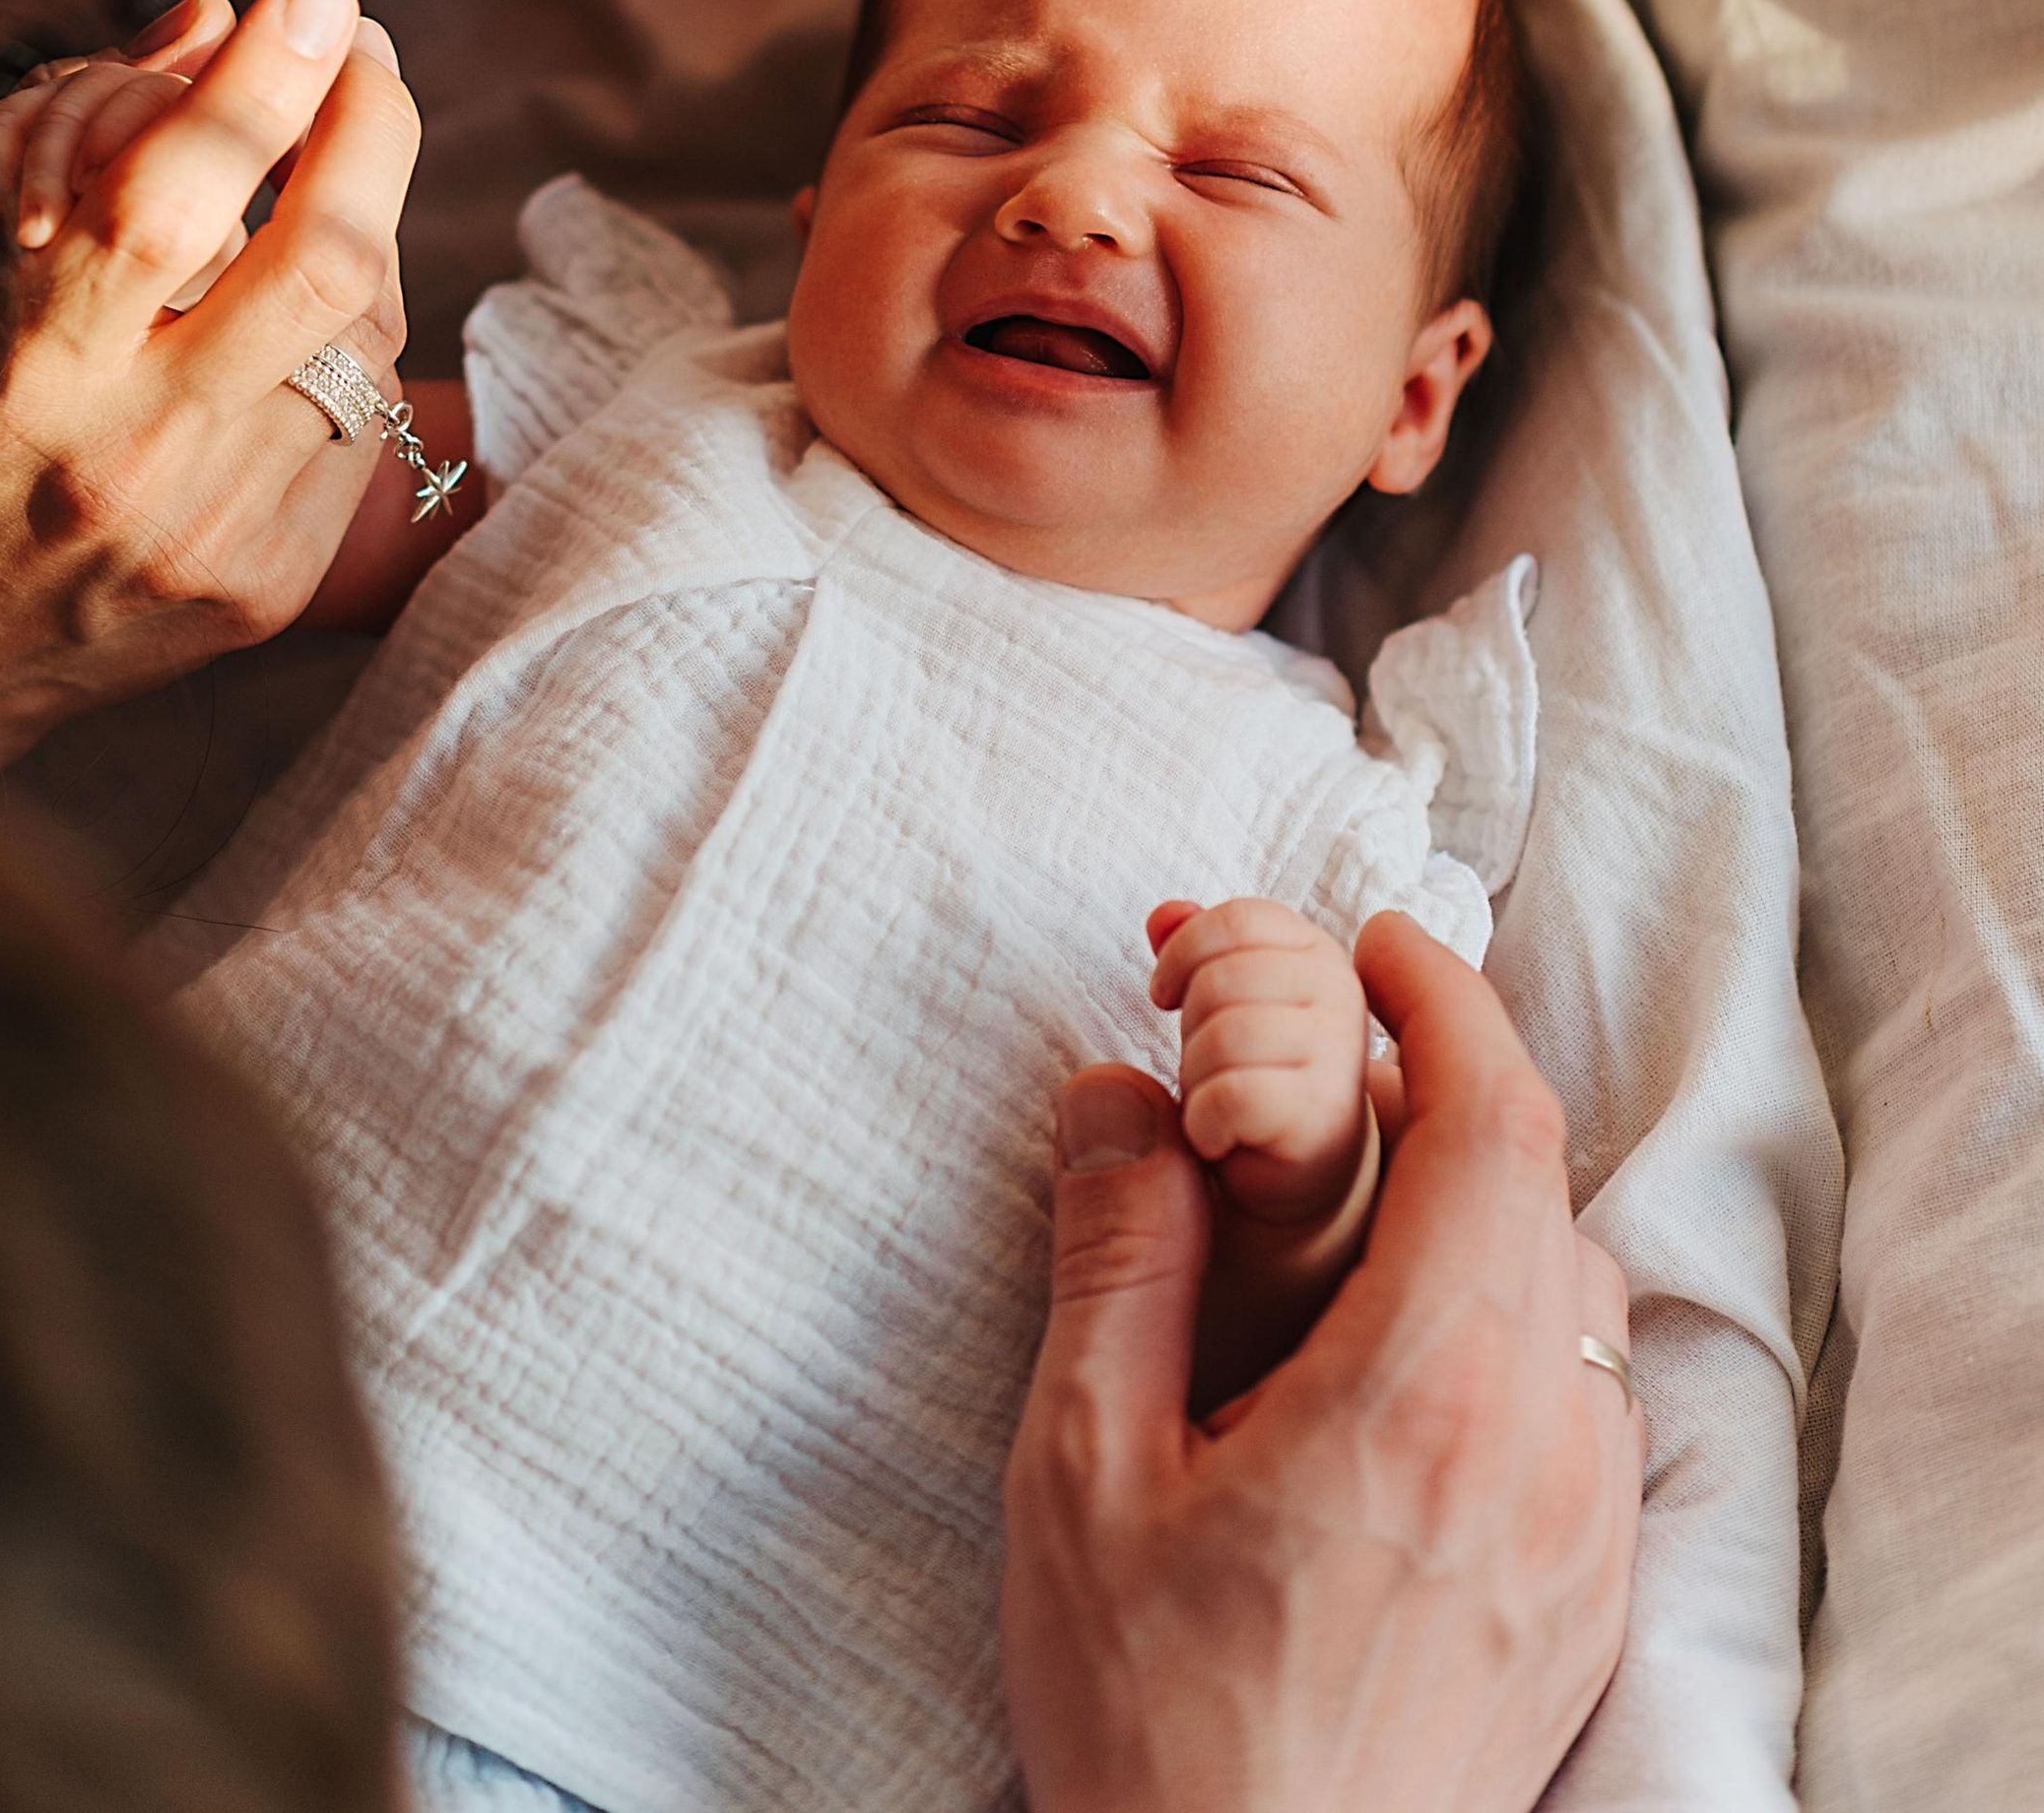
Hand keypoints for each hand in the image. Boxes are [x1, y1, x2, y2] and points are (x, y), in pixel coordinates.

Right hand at [0, 0, 422, 829]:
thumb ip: (80, 147)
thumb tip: (218, 18)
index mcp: (24, 368)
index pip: (173, 193)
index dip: (263, 77)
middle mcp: (131, 454)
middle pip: (323, 258)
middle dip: (374, 123)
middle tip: (365, 50)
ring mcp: (217, 531)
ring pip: (369, 333)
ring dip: (366, 226)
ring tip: (329, 174)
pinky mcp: (269, 583)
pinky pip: (361, 422)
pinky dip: (348, 340)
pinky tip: (304, 309)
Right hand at [1003, 914, 1640, 1812]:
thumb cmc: (1157, 1727)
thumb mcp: (1083, 1470)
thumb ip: (1116, 1257)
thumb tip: (1123, 1094)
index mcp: (1425, 1394)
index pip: (1496, 1122)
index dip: (1446, 1001)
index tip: (1377, 941)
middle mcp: (1539, 1456)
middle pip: (1545, 1195)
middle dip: (1450, 1091)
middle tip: (1328, 1059)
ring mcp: (1580, 1546)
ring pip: (1576, 1303)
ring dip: (1490, 1209)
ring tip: (1362, 1200)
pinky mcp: (1584, 1618)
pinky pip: (1585, 1410)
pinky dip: (1517, 1323)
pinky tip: (1411, 1352)